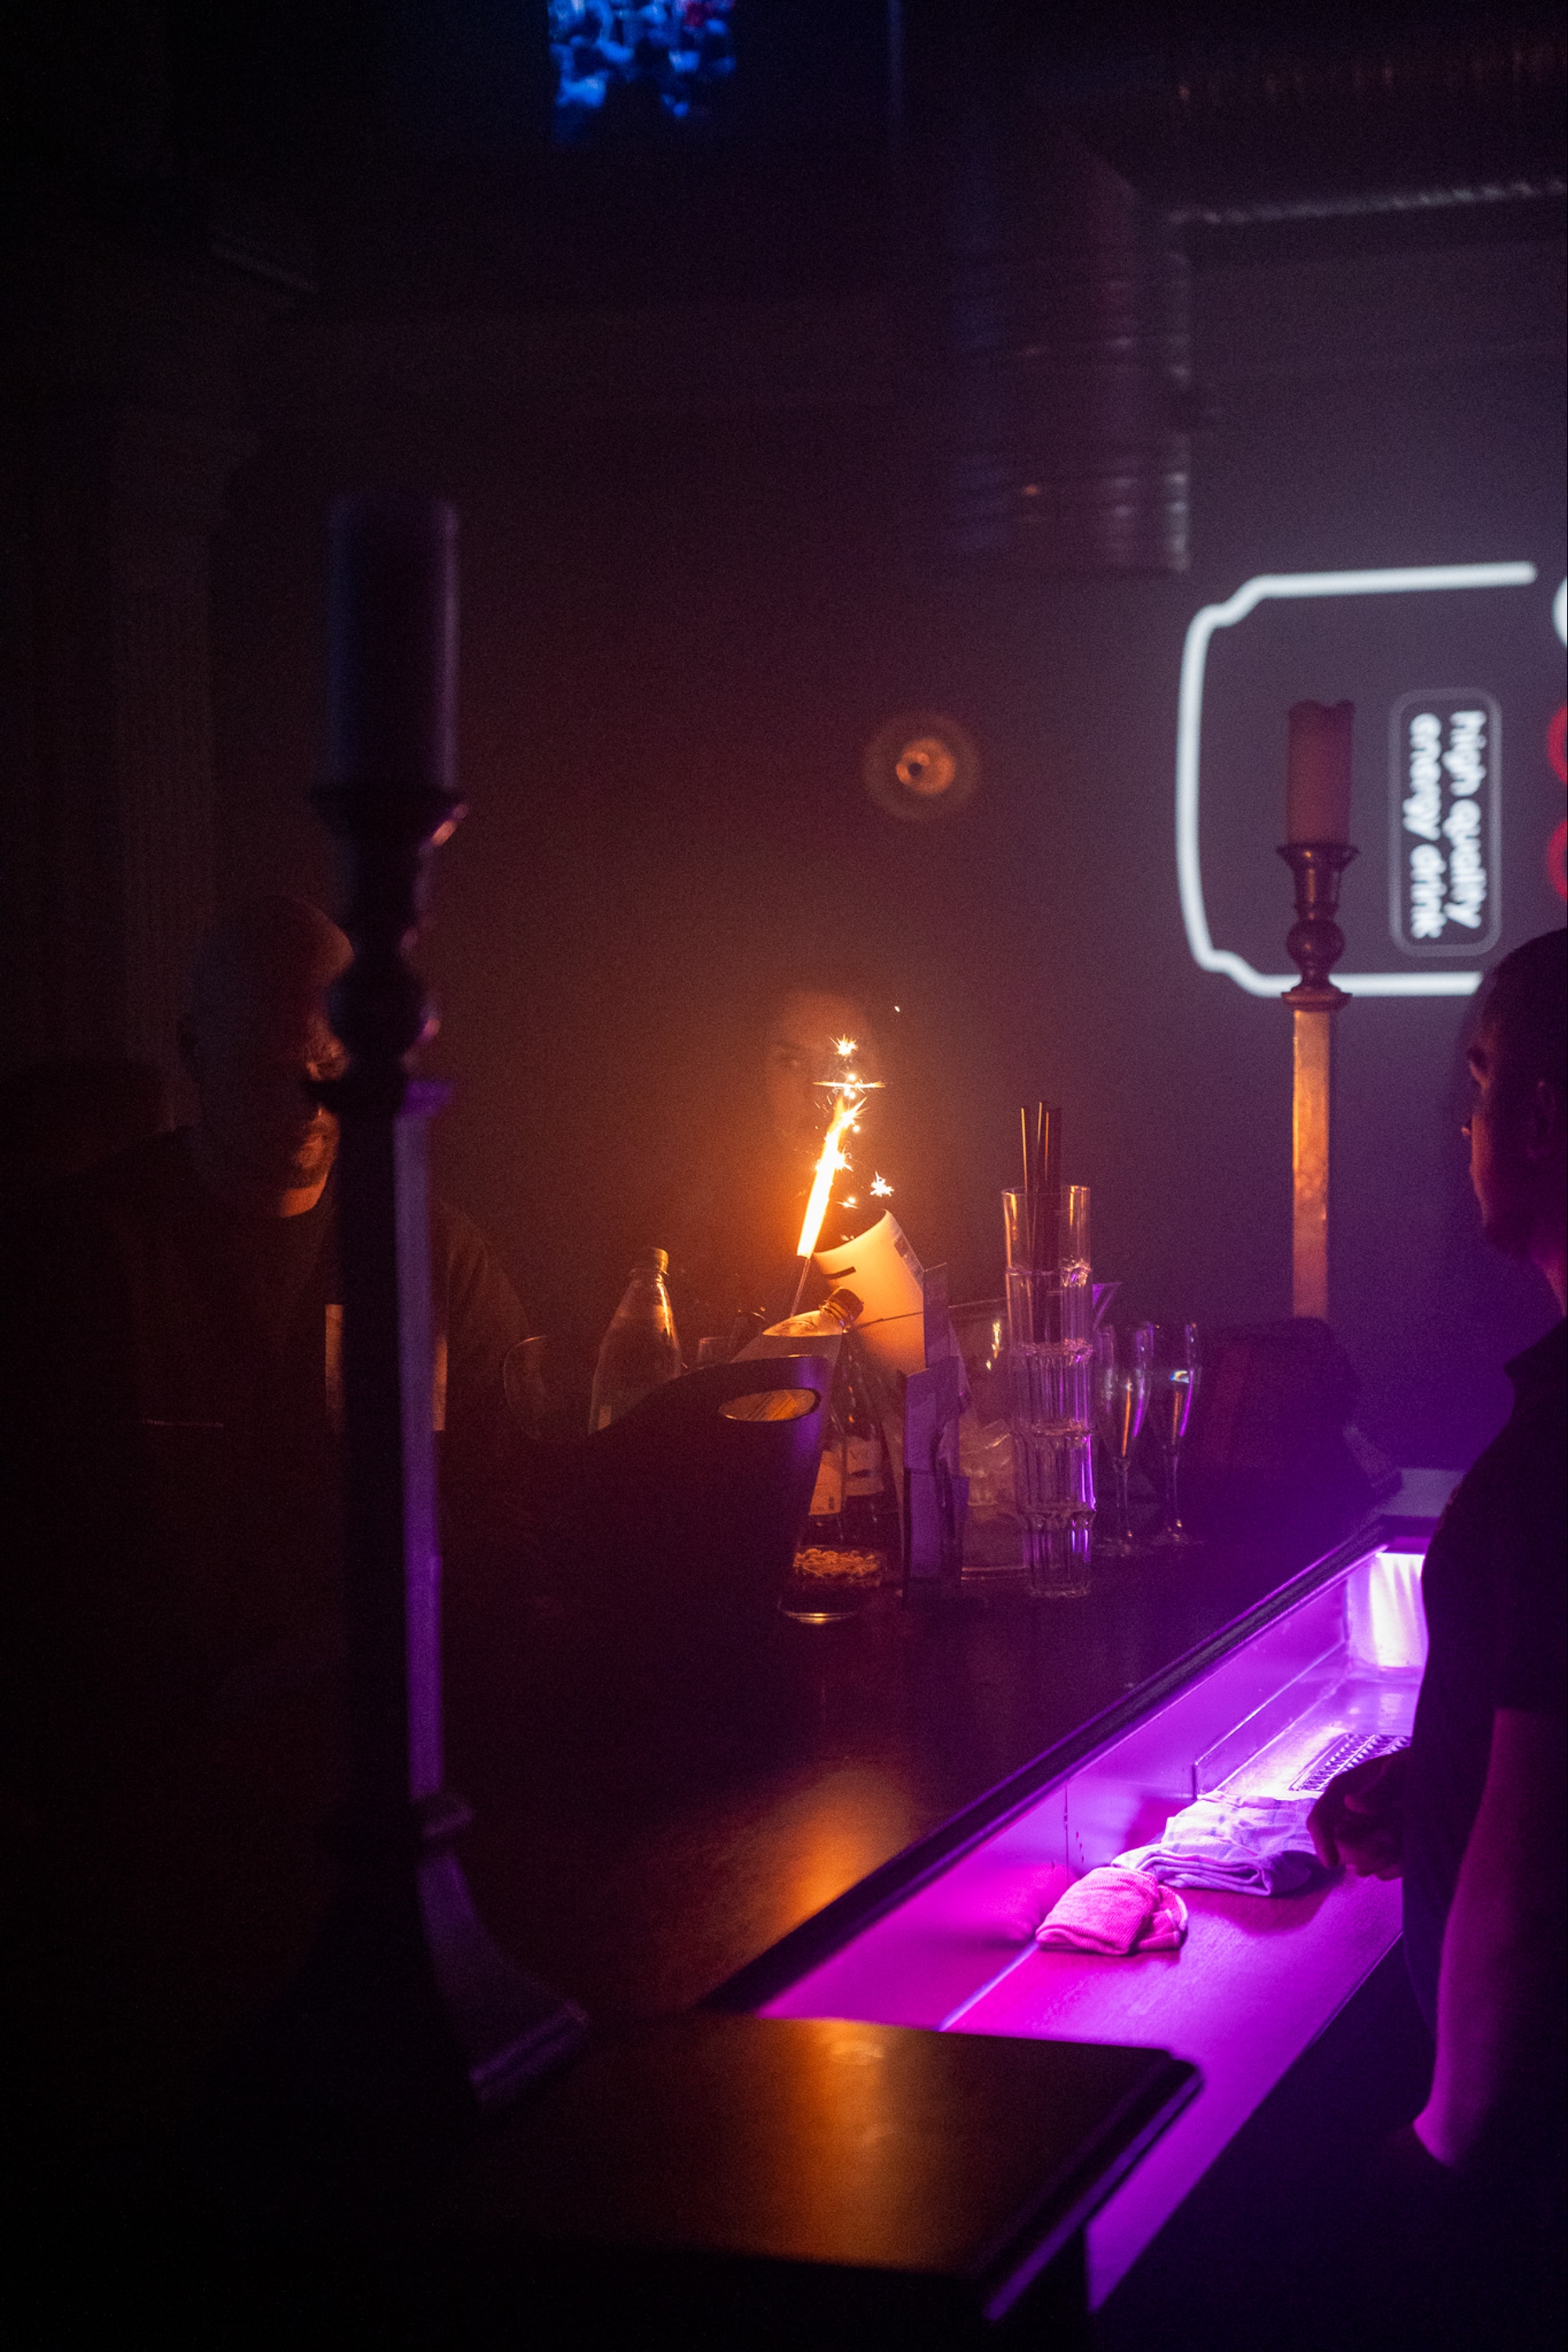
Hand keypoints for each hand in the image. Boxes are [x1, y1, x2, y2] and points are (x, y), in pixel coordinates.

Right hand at [1308, 1748, 1407, 1876]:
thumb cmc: (1415, 1767)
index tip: (1332, 1863)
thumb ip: (1379, 1789)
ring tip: (1403, 1838)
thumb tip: (1351, 1804)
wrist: (1440, 1779)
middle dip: (1363, 1851)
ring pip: (1361, 1865)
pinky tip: (1410, 1850)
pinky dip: (1397, 1866)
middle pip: (1341, 1849)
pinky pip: (1383, 1872)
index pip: (1320, 1821)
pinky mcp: (1384, 1853)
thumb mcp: (1399, 1771)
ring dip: (1383, 1858)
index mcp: (1343, 1792)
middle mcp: (1349, 1817)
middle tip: (1389, 1837)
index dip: (1322, 1842)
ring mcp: (1366, 1837)